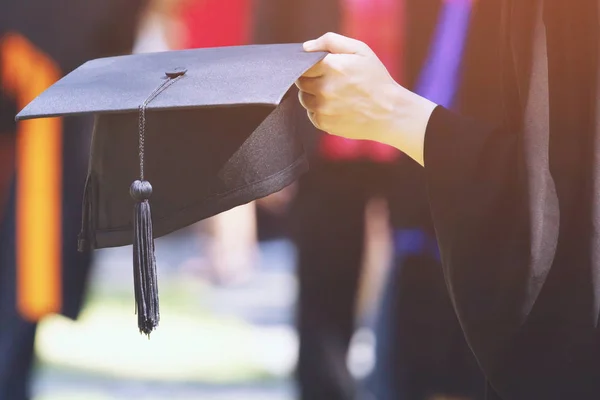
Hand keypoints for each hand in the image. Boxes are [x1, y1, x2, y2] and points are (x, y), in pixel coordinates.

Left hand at [297, 32, 436, 165]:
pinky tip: (336, 107)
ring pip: (304, 99)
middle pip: (301, 82)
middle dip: (311, 80)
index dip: (310, 65)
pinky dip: (319, 111)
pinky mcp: (324, 123)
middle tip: (329, 81)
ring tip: (334, 95)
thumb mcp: (360, 50)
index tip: (320, 68)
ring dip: (314, 96)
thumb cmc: (376, 78)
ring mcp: (323, 108)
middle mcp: (324, 88)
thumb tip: (306, 48)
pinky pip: (311, 114)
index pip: (302, 64)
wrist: (390, 112)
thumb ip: (331, 41)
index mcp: (332, 66)